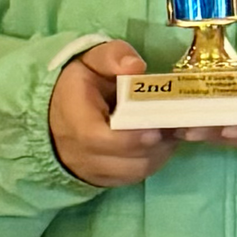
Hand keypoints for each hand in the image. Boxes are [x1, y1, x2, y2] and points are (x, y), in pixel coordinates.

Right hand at [48, 41, 178, 187]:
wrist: (60, 110)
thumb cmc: (82, 83)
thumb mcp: (92, 60)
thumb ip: (112, 57)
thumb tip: (135, 66)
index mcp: (73, 117)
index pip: (96, 138)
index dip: (129, 138)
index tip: (156, 128)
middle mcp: (78, 151)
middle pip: (123, 161)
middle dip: (156, 144)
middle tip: (176, 123)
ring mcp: (91, 170)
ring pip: (134, 171)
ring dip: (160, 152)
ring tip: (171, 129)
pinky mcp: (105, 179)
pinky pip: (135, 176)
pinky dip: (154, 160)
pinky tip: (161, 141)